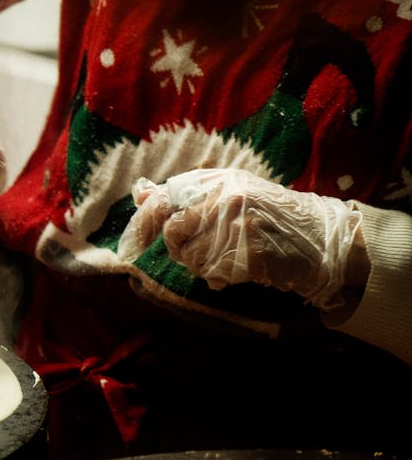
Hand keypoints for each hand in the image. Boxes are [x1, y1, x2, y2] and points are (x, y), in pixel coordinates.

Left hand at [126, 168, 361, 309]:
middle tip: (195, 251)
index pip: (166, 200)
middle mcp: (229, 200)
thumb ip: (185, 193)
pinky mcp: (251, 255)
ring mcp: (241, 227)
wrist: (319, 238)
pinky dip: (218, 278)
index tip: (143, 235)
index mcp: (221, 181)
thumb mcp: (230, 191)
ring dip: (201, 265)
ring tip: (223, 258)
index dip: (149, 220)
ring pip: (191, 257)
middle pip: (174, 232)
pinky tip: (234, 271)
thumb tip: (139, 192)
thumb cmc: (269, 215)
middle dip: (178, 247)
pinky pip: (213, 274)